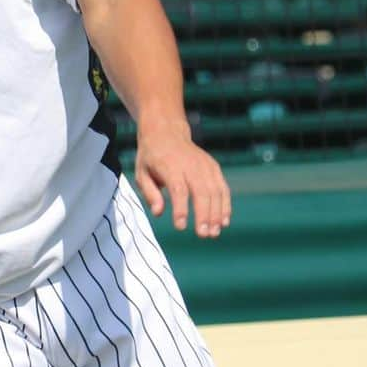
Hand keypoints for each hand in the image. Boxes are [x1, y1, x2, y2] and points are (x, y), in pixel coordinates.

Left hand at [134, 122, 230, 237]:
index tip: (180, 226)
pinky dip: (225, 204)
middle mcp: (190, 164)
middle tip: (203, 235)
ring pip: (215, 191)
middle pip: (201, 191)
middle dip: (204, 215)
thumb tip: (158, 212)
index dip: (181, 208)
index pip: (178, 189)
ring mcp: (204, 165)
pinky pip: (222, 187)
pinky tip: (224, 221)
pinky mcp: (213, 167)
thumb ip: (149, 193)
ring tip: (214, 232)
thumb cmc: (152, 157)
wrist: (167, 132)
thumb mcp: (141, 172)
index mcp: (170, 165)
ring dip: (216, 213)